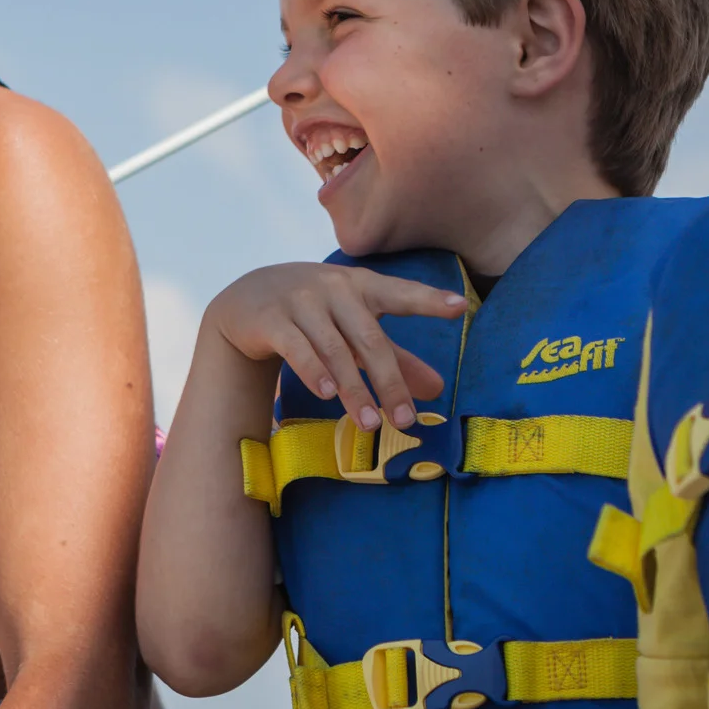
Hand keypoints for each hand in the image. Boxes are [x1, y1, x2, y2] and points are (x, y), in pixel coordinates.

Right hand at [205, 263, 465, 433]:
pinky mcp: (272, 319)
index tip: (459, 307)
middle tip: (406, 420)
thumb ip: (396, 356)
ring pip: (334, 350)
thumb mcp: (356, 328)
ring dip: (354, 389)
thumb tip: (437, 389)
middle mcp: (335, 288)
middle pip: (369, 338)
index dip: (429, 300)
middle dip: (389, 382)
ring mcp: (301, 301)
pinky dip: (313, 372)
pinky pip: (296, 348)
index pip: (400, 294)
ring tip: (370, 422)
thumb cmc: (317, 312)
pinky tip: (328, 395)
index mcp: (362, 286)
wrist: (249, 298)